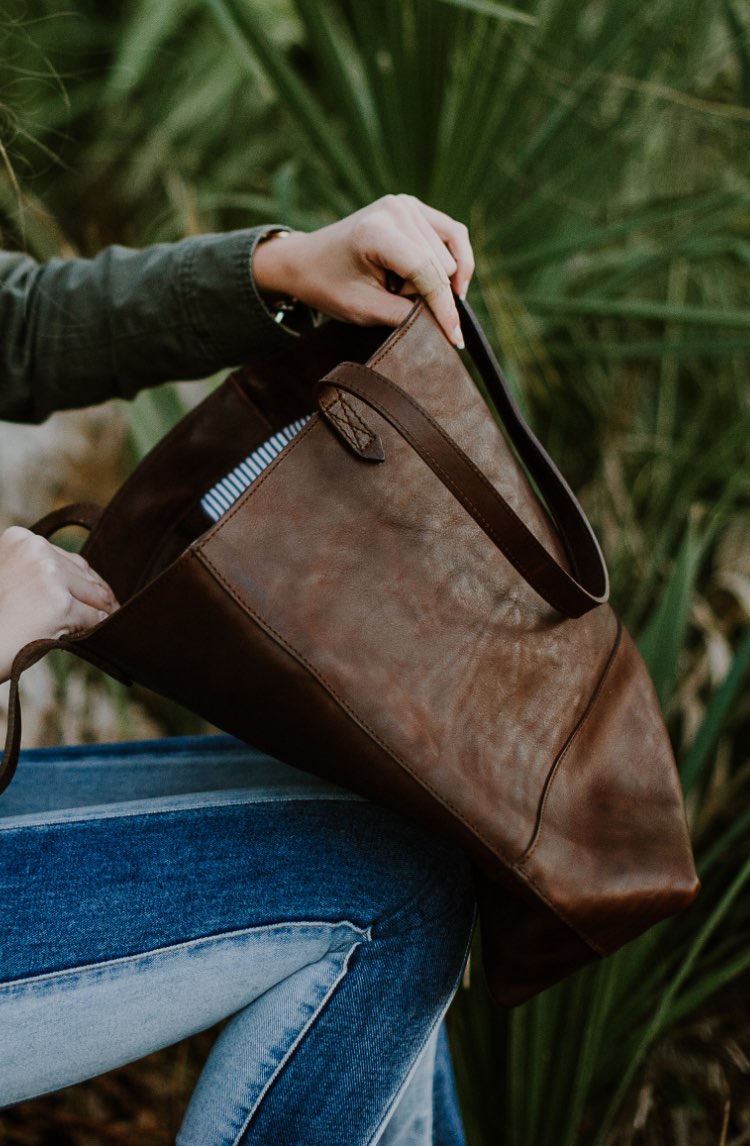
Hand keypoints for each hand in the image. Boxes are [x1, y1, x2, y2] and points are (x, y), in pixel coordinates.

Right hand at [0, 527, 118, 683]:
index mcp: (21, 539)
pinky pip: (92, 617)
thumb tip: (88, 580)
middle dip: (97, 593)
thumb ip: (41, 569)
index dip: (84, 578)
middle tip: (110, 607)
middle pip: (84, 573)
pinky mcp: (60, 604)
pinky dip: (94, 627)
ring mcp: (49, 576)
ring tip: (105, 619)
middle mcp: (36, 550)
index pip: (68, 557)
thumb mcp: (12, 576)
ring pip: (93, 593)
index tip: (97, 591)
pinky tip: (92, 633)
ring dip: (100, 610)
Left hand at [252, 194, 474, 347]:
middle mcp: (395, 210)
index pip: (426, 272)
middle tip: (392, 297)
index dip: (444, 309)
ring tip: (399, 284)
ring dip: (433, 280)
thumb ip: (405, 317)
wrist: (306, 260)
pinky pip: (454, 235)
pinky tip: (452, 281)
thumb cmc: (330, 287)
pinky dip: (456, 260)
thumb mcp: (364, 310)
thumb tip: (446, 325)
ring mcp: (406, 204)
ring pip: (450, 257)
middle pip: (442, 266)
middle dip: (427, 294)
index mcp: (376, 232)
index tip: (455, 339)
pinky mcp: (414, 207)